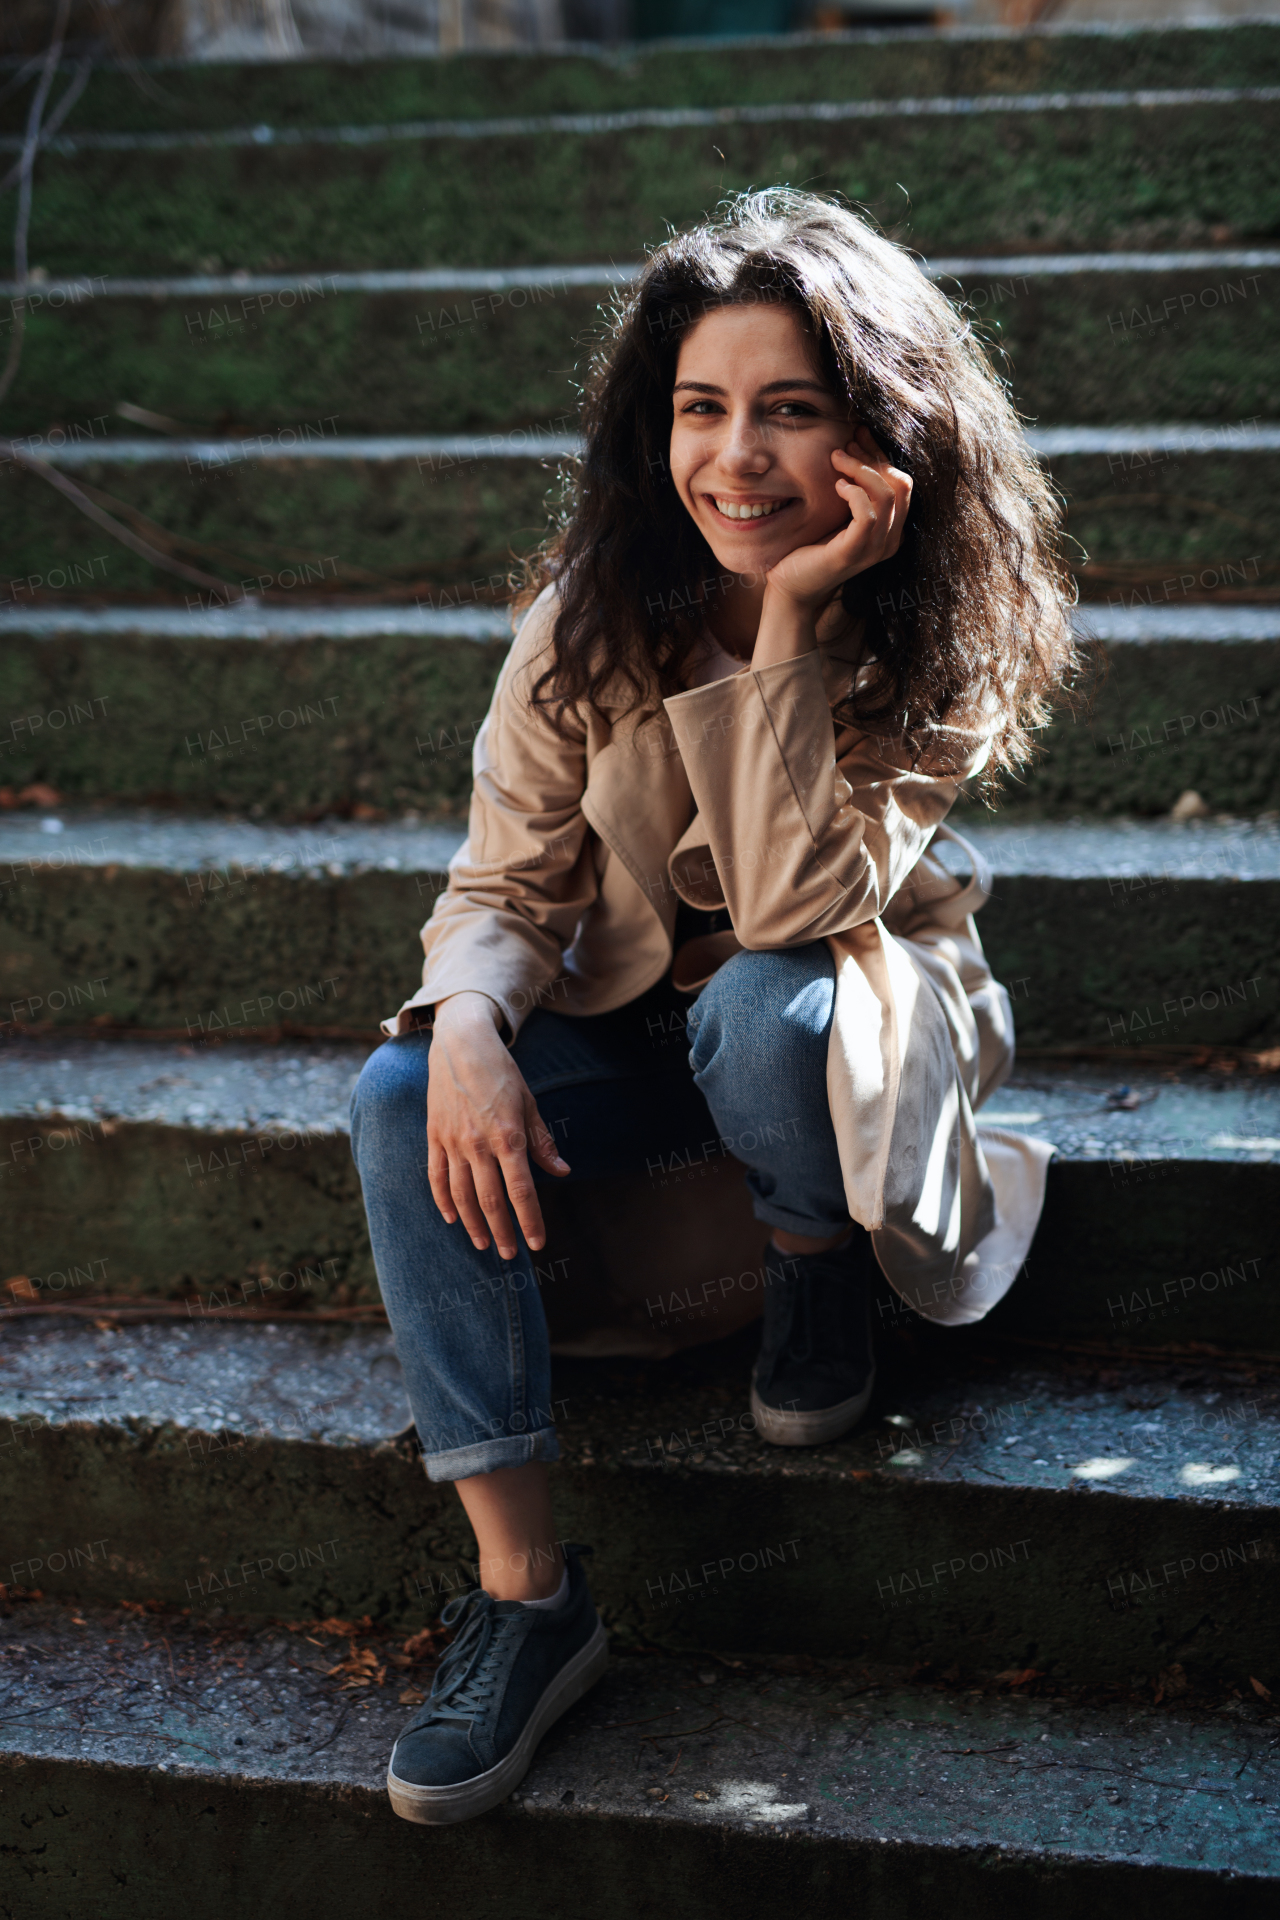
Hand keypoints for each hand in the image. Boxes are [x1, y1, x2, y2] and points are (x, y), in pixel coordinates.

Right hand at [426, 992, 568, 1258]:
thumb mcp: (529, 1103)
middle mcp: (479, 1144)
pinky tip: (452, 1218)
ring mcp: (453, 1142)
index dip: (530, 1220)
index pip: (521, 1190)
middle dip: (503, 1231)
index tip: (537, 1243)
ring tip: (484, 1243)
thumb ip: (542, 1142)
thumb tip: (562, 1172)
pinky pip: (436, 1177)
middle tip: (511, 1255)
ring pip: (462, 1195)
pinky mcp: (434, 1137)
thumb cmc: (501, 1072)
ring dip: (473, 1224)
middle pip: (490, 1200)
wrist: (460, 1044)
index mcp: (508, 1136)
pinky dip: (443, 1201)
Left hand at [762, 425, 911, 622]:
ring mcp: (875, 549)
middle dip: (872, 458)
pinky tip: (836, 486)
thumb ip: (854, 483)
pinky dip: (854, 493)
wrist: (791, 584)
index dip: (880, 454)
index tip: (857, 436)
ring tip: (836, 460)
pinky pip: (868, 514)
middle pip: (900, 484)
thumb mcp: (838, 509)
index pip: (901, 482)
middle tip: (844, 448)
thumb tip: (857, 439)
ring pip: (886, 495)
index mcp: (891, 529)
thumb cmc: (812, 545)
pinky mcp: (854, 553)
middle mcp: (890, 540)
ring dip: (861, 470)